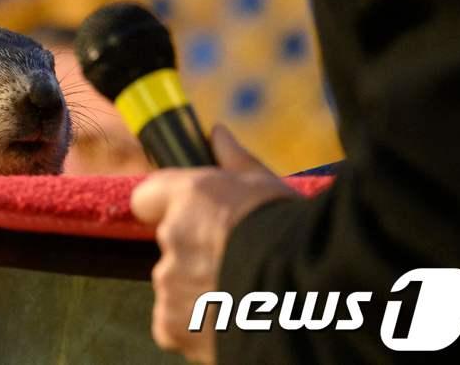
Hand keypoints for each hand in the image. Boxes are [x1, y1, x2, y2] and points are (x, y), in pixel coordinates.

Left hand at [130, 126, 297, 363]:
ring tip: (246, 298)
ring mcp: (169, 284)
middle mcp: (172, 236)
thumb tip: (217, 132)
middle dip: (197, 256)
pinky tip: (234, 322)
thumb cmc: (298, 235)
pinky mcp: (172, 325)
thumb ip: (235, 162)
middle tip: (239, 266)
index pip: (147, 197)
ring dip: (200, 292)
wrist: (312, 299)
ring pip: (176, 288)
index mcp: (190, 196)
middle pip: (172, 247)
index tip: (195, 220)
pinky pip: (177, 324)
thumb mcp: (271, 188)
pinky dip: (198, 327)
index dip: (168, 208)